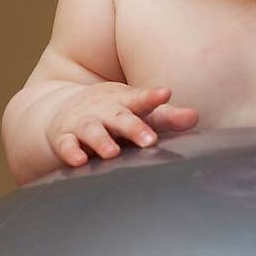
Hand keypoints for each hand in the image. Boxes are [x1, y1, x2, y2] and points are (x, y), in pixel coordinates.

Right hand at [46, 84, 198, 168]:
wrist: (61, 109)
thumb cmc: (111, 113)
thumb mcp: (137, 111)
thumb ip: (166, 117)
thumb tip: (194, 117)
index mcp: (123, 102)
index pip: (140, 99)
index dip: (152, 97)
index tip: (165, 94)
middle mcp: (103, 111)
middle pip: (119, 117)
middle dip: (133, 128)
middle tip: (150, 140)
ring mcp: (83, 124)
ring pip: (92, 131)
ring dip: (102, 141)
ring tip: (113, 152)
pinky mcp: (64, 138)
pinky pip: (66, 146)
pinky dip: (71, 153)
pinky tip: (79, 161)